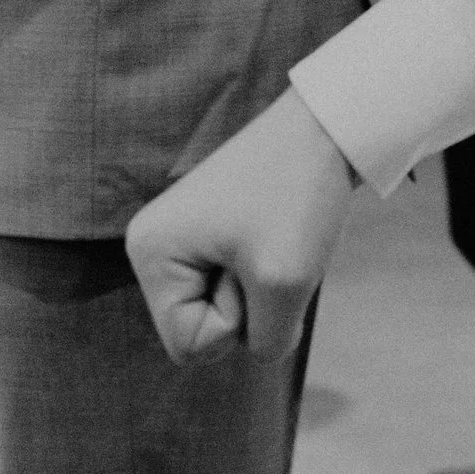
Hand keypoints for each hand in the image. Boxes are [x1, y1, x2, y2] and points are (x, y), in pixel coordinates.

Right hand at [126, 88, 357, 361]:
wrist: (325, 127)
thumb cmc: (298, 197)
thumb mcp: (285, 284)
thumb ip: (266, 341)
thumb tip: (262, 344)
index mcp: (149, 254)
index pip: (188, 346)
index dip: (235, 323)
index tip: (253, 265)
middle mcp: (150, 247)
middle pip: (200, 331)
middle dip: (247, 307)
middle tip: (266, 248)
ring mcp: (178, 240)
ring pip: (223, 312)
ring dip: (261, 291)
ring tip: (273, 239)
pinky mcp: (207, 235)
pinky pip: (236, 290)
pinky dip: (265, 275)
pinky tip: (274, 235)